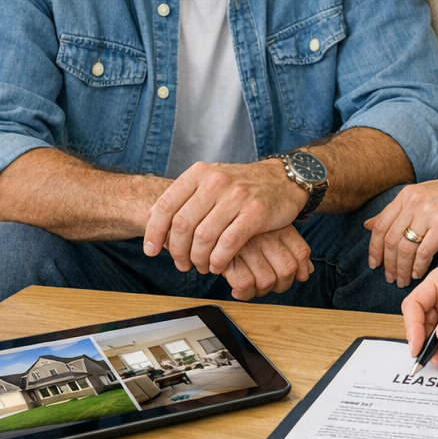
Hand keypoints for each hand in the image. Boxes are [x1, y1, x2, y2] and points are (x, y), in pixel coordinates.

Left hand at [143, 159, 307, 274]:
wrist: (285, 178)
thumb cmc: (245, 184)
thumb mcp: (213, 179)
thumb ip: (186, 196)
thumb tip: (153, 216)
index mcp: (201, 173)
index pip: (166, 205)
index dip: (154, 232)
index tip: (152, 250)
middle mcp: (217, 182)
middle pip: (183, 225)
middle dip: (177, 251)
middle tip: (181, 263)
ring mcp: (238, 197)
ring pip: (204, 237)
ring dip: (199, 259)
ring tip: (201, 266)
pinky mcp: (256, 213)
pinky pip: (229, 243)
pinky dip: (219, 260)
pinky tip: (218, 265)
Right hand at [219, 225, 313, 300]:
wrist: (212, 215)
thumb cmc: (243, 227)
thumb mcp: (272, 229)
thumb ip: (292, 248)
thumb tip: (307, 272)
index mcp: (279, 227)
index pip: (301, 252)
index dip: (300, 270)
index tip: (295, 276)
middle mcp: (265, 236)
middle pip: (287, 270)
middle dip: (280, 284)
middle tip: (268, 283)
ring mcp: (247, 246)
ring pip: (267, 281)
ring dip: (261, 290)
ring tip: (252, 285)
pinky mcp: (227, 257)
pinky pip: (245, 284)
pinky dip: (243, 292)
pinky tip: (237, 287)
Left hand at [364, 175, 437, 285]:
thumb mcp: (425, 196)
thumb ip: (399, 210)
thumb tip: (369, 224)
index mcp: (407, 194)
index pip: (380, 225)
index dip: (374, 248)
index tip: (374, 264)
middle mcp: (414, 201)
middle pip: (390, 239)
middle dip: (387, 264)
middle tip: (389, 278)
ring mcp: (429, 212)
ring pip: (405, 248)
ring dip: (402, 269)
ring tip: (403, 280)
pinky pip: (424, 252)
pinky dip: (419, 266)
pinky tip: (419, 274)